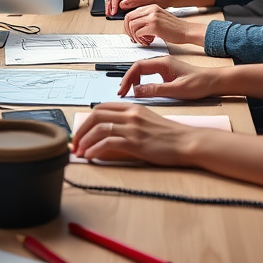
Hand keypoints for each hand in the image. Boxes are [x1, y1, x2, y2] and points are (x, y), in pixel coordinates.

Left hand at [71, 103, 187, 164]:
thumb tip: (110, 131)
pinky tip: (90, 156)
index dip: (87, 119)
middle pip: (95, 116)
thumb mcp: (147, 121)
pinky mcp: (135, 142)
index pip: (101, 107)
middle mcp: (130, 114)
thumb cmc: (169, 135)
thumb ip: (129, 121)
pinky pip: (107, 143)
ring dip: (84, 141)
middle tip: (74, 143)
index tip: (80, 132)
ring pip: (99, 129)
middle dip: (81, 129)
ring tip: (79, 152)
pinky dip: (95, 149)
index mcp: (132, 107)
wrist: (187, 142)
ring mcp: (132, 128)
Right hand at [105, 0, 157, 15]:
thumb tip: (122, 4)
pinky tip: (115, 14)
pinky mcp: (130, 1)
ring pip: (116, 0)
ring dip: (112, 7)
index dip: (114, 2)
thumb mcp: (147, 0)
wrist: (164, 0)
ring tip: (110, 14)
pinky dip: (117, 9)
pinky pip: (120, 4)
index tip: (114, 10)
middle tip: (109, 13)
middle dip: (111, 5)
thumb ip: (134, 1)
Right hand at [117, 55, 215, 100]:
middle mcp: (162, 63)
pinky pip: (148, 76)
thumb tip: (137, 91)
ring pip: (142, 72)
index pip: (138, 66)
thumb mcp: (176, 90)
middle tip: (122, 93)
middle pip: (138, 68)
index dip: (127, 78)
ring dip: (133, 81)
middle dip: (128, 80)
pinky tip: (140, 90)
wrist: (213, 82)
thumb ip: (156, 90)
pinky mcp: (166, 74)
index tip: (122, 90)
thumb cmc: (199, 84)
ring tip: (128, 92)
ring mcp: (164, 68)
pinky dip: (141, 82)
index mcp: (163, 63)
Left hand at [123, 4, 189, 45]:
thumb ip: (147, 18)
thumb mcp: (159, 17)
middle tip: (132, 38)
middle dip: (127, 30)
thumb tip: (133, 26)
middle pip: (128, 18)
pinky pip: (138, 33)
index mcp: (151, 6)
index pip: (131, 13)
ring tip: (141, 41)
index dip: (128, 24)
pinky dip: (140, 39)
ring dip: (134, 36)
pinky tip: (147, 42)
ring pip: (132, 26)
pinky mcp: (154, 26)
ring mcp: (152, 17)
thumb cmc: (174, 27)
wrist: (186, 30)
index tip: (130, 32)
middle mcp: (151, 10)